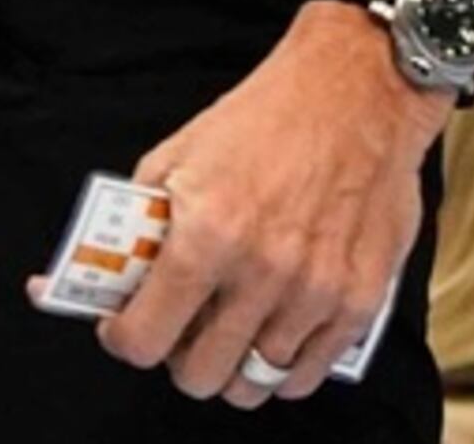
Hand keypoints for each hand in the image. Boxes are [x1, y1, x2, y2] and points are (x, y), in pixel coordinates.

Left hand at [72, 7, 432, 408]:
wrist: (354, 90)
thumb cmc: (267, 117)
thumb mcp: (178, 155)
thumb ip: (146, 221)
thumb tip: (113, 272)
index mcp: (207, 233)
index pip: (145, 336)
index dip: (124, 338)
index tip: (125, 329)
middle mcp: (262, 270)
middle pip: (201, 375)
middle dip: (178, 358)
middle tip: (180, 330)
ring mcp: (315, 291)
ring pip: (255, 382)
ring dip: (233, 366)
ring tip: (228, 335)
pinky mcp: (359, 299)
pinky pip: (309, 373)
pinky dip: (284, 367)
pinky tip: (273, 337)